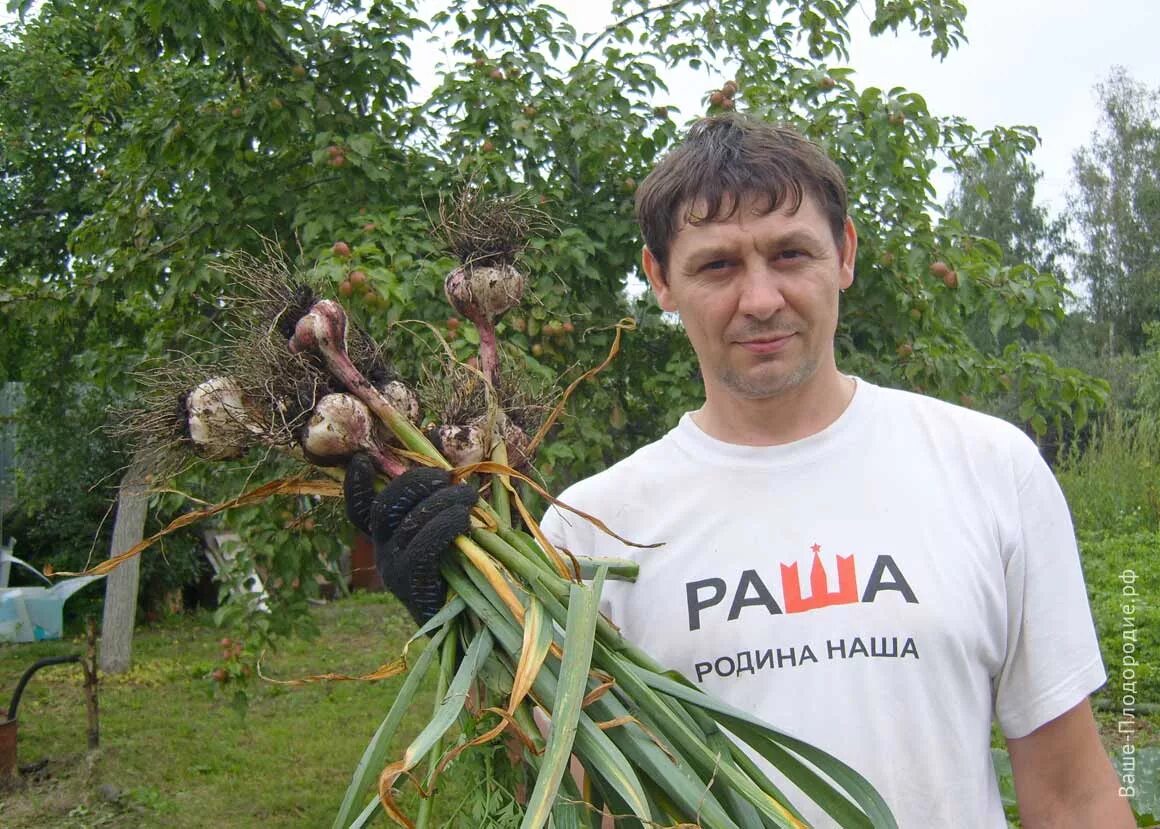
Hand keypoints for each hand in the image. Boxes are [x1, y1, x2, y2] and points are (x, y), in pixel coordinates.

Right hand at [344, 454, 476, 623]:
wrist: (468, 630)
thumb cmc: (463, 574)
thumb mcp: (445, 537)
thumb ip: (438, 506)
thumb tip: (447, 462)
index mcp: (385, 540)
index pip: (358, 511)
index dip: (354, 485)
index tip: (362, 460)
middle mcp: (382, 553)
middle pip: (384, 507)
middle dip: (414, 482)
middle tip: (446, 476)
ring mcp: (394, 569)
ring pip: (407, 522)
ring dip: (441, 500)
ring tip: (468, 495)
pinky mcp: (412, 584)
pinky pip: (423, 546)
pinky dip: (444, 525)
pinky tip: (464, 518)